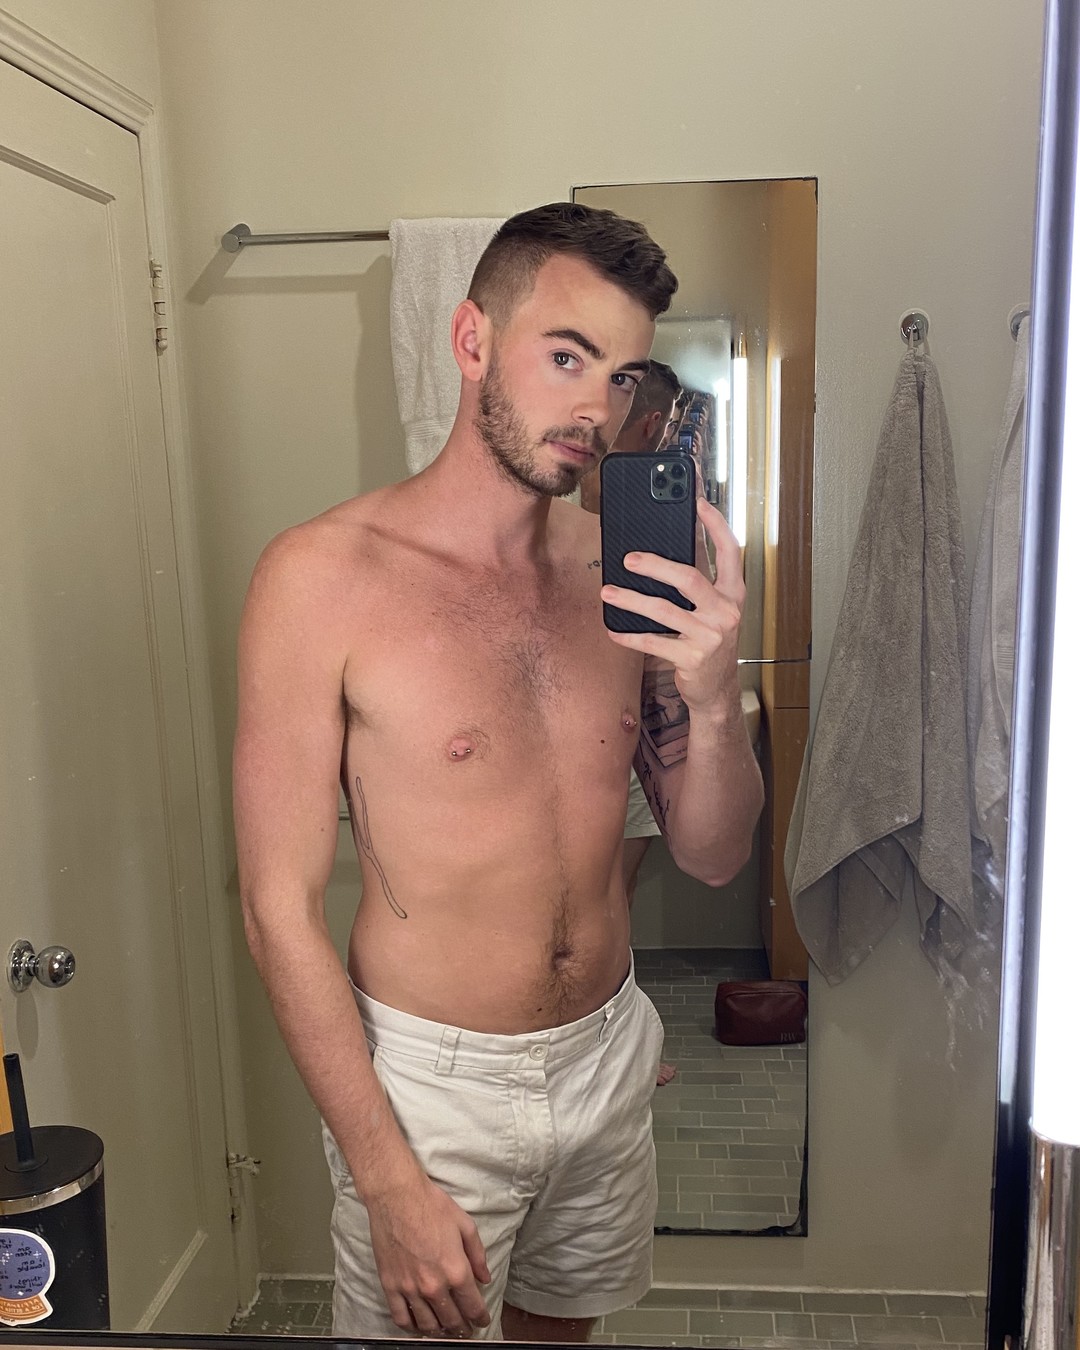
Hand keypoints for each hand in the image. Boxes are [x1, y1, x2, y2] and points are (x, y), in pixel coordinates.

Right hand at [366, 1172, 491, 1336]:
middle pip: (452, 1320)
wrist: (396, 1196)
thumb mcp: (465, 1225)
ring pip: (428, 1325)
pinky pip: (401, 1318)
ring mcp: (410, 1289)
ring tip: (445, 1331)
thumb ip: (477, 1255)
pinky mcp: (390, 1286)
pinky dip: (411, 1328)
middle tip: (466, 1330)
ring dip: (440, 1332)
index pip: (473, 1307)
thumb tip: (485, 1278)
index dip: (480, 1318)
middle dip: (462, 1329)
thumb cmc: (432, 1206)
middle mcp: (434, 1285)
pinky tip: (418, 1326)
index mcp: (456, 1270)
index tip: (482, 1321)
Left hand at [601, 497, 744, 715]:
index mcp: (734, 593)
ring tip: (608, 592)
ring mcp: (711, 636)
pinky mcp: (692, 658)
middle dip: (657, 565)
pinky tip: (613, 630)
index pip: (730, 551)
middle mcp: (726, 612)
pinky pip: (653, 642)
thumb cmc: (710, 640)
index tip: (696, 502)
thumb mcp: (713, 607)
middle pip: (690, 578)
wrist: (717, 689)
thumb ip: (700, 577)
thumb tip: (674, 541)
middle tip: (628, 558)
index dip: (715, 525)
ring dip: (631, 600)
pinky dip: (629, 636)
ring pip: (664, 610)